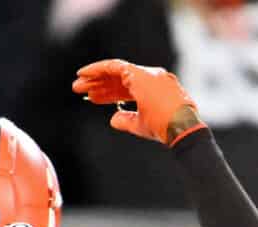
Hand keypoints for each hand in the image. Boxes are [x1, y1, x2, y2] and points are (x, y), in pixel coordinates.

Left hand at [73, 59, 203, 145]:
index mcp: (154, 88)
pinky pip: (114, 67)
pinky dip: (98, 69)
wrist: (181, 127)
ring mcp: (146, 74)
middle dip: (99, 85)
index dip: (108, 93)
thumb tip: (112, 119)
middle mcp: (151, 77)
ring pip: (115, 71)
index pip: (127, 88)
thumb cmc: (165, 129)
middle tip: (80, 90)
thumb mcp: (142, 125)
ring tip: (77, 87)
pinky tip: (84, 75)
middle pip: (119, 79)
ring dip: (94, 78)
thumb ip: (127, 120)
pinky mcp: (139, 74)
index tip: (93, 98)